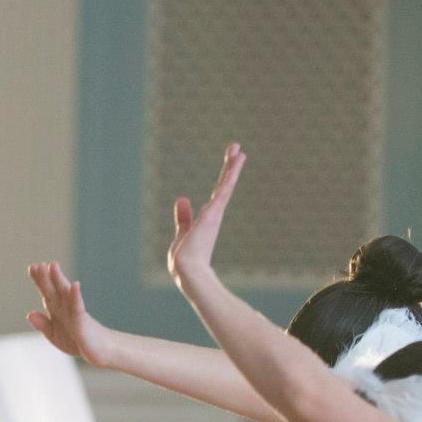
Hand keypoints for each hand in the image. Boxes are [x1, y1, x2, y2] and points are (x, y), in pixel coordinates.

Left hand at [25, 262, 111, 365]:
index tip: (31, 267)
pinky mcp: (83, 321)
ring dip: (59, 280)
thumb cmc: (78, 340)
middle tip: (37, 265)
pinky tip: (74, 285)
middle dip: (45, 278)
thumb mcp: (55, 335)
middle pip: (54, 290)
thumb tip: (29, 313)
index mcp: (57, 310)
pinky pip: (78, 307)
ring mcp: (74, 312)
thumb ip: (43, 324)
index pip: (47, 292)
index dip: (40, 280)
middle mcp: (66, 308)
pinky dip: (75, 296)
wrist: (100, 350)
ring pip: (65, 294)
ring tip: (53, 266)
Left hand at [166, 143, 245, 284]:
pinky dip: (228, 178)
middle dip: (230, 167)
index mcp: (208, 219)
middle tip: (237, 149)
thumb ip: (184, 216)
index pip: (217, 194)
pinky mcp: (211, 215)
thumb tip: (183, 198)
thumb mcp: (183, 232)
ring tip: (238, 151)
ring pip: (225, 186)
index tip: (229, 164)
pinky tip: (233, 166)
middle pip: (224, 186)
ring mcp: (214, 214)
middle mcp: (214, 215)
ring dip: (231, 168)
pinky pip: (222, 192)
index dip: (223, 178)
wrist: (188, 272)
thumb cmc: (185, 259)